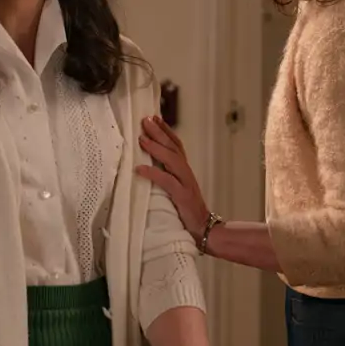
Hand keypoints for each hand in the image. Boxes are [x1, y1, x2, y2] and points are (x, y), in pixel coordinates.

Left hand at [135, 116, 210, 235]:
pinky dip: (153, 173)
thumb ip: (168, 174)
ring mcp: (186, 183)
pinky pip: (167, 182)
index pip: (176, 144)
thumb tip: (150, 162)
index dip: (165, 130)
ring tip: (141, 139)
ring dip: (156, 148)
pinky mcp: (183, 196)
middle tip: (146, 120)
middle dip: (159, 132)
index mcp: (185, 170)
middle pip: (173, 147)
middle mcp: (186, 172)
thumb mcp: (178, 188)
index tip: (153, 117)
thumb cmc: (187, 209)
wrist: (204, 228)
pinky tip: (140, 168)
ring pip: (172, 160)